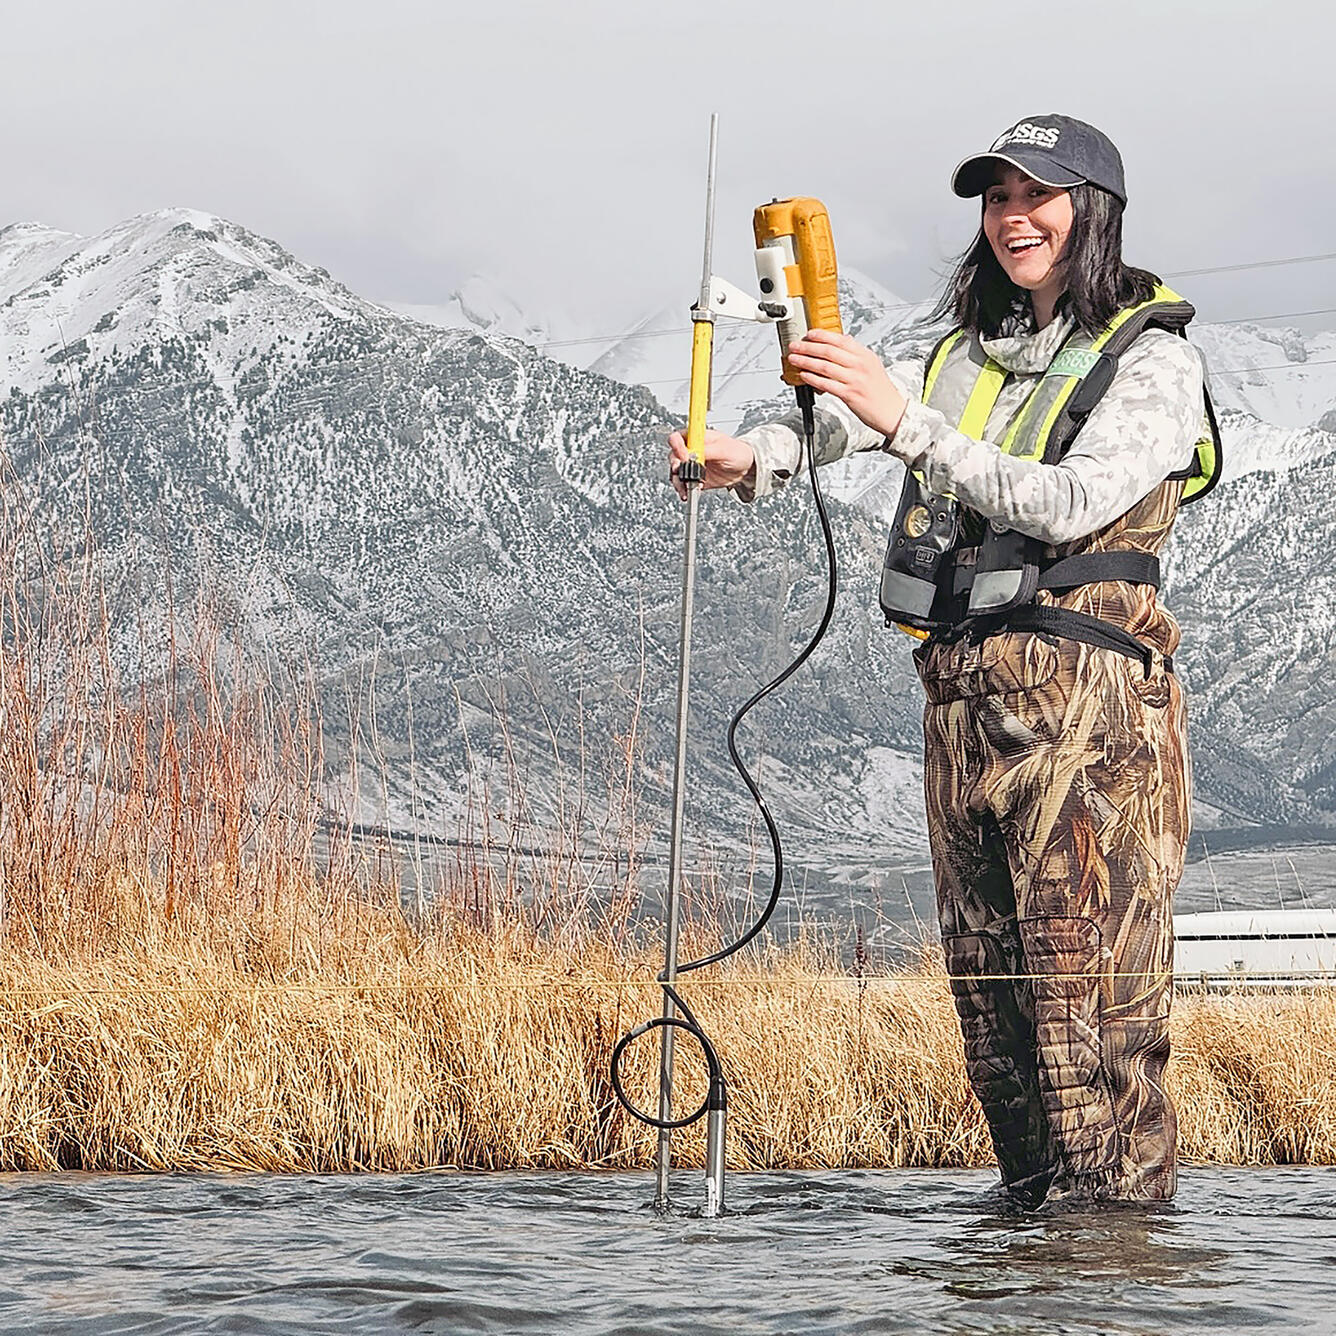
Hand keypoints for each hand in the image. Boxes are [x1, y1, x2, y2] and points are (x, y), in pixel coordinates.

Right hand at [667, 428, 755, 500]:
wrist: (745, 468)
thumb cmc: (737, 452)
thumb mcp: (724, 449)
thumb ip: (707, 451)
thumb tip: (693, 454)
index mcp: (697, 438)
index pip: (678, 438)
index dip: (678, 446)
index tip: (685, 456)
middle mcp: (691, 450)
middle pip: (674, 456)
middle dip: (676, 465)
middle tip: (682, 471)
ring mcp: (692, 465)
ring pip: (676, 472)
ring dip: (678, 481)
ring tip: (685, 487)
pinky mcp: (695, 478)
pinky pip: (684, 484)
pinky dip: (684, 489)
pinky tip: (688, 492)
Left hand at [786, 329, 907, 437]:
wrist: (892, 411)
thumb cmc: (881, 390)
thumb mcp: (872, 365)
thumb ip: (856, 353)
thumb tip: (844, 340)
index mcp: (865, 355)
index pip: (840, 339)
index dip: (821, 335)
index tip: (808, 334)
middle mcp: (860, 365)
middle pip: (829, 351)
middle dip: (808, 347)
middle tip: (795, 346)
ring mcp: (855, 379)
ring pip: (825, 366)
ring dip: (806, 361)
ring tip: (794, 359)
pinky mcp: (849, 394)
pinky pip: (826, 384)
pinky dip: (813, 379)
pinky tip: (804, 376)